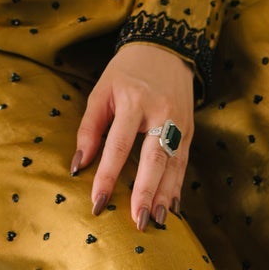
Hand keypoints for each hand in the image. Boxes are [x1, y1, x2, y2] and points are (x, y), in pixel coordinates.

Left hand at [70, 41, 195, 226]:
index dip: (107, 176)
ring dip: (164, 195)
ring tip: (155, 222)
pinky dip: (177, 186)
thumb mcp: (102, 90)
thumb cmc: (126, 72)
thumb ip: (89, 128)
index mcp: (133, 101)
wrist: (166, 47)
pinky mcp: (190, 129)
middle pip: (153, 159)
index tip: (98, 203)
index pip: (118, 146)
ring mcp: (179, 122)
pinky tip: (171, 207)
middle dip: (145, 192)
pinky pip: (183, 162)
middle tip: (136, 222)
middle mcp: (160, 113)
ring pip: (173, 165)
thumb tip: (78, 166)